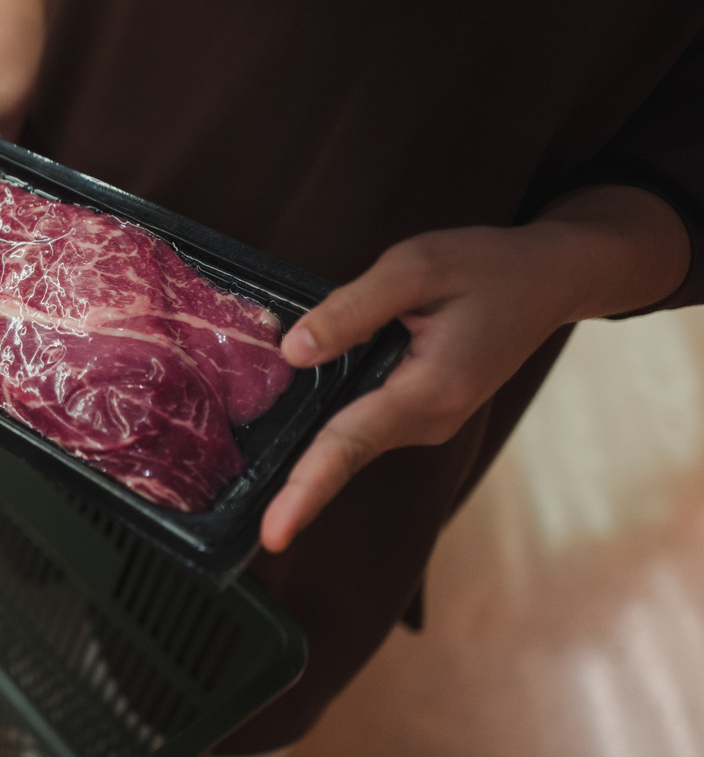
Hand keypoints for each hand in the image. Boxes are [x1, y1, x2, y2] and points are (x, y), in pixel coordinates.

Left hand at [261, 185, 689, 551]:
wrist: (550, 280)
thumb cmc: (487, 267)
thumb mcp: (416, 267)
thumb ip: (352, 310)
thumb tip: (293, 352)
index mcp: (429, 389)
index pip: (351, 444)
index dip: (306, 490)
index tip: (273, 535)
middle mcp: (429, 420)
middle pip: (344, 449)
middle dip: (295, 481)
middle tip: (251, 527)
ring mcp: (428, 422)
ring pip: (352, 436)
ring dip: (310, 444)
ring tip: (266, 470)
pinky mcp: (422, 413)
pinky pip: (365, 422)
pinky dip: (332, 421)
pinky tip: (301, 408)